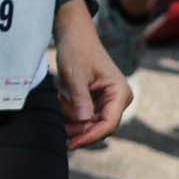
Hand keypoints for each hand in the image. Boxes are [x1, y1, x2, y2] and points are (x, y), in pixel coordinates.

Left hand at [54, 0, 131, 150]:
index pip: (108, 124)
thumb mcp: (75, 75)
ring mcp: (110, 101)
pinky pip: (85, 117)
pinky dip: (71, 113)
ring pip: (90, 124)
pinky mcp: (99, 101)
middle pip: (99, 127)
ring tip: (60, 97)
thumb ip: (80, 100)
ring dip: (72, 118)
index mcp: (120, 92)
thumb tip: (85, 122)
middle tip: (59, 115)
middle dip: (78, 127)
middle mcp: (119, 99)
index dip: (90, 136)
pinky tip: (62, 98)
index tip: (71, 143)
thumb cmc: (77, 51)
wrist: (74, 36)